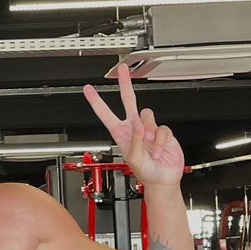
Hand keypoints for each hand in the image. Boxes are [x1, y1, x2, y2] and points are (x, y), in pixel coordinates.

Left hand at [84, 65, 184, 188]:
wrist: (162, 179)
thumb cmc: (145, 173)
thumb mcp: (134, 159)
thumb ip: (135, 140)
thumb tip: (138, 125)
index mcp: (121, 133)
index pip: (106, 113)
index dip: (96, 101)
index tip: (88, 89)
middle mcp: (134, 128)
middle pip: (128, 100)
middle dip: (125, 84)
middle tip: (122, 70)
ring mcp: (148, 129)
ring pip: (147, 114)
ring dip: (149, 132)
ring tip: (150, 147)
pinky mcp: (162, 132)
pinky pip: (162, 129)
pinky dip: (160, 142)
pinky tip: (158, 151)